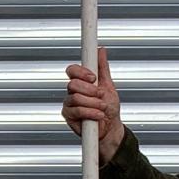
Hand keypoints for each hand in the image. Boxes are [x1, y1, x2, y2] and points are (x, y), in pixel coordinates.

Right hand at [63, 46, 124, 163]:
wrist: (110, 128)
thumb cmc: (109, 108)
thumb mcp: (108, 85)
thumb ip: (102, 68)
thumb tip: (101, 50)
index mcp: (81, 82)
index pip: (72, 70)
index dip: (82, 72)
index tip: (93, 77)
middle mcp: (72, 91)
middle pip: (73, 84)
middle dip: (91, 90)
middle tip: (101, 96)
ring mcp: (69, 103)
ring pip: (76, 98)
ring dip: (94, 104)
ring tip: (102, 108)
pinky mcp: (68, 116)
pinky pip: (77, 110)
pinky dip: (90, 113)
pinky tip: (98, 115)